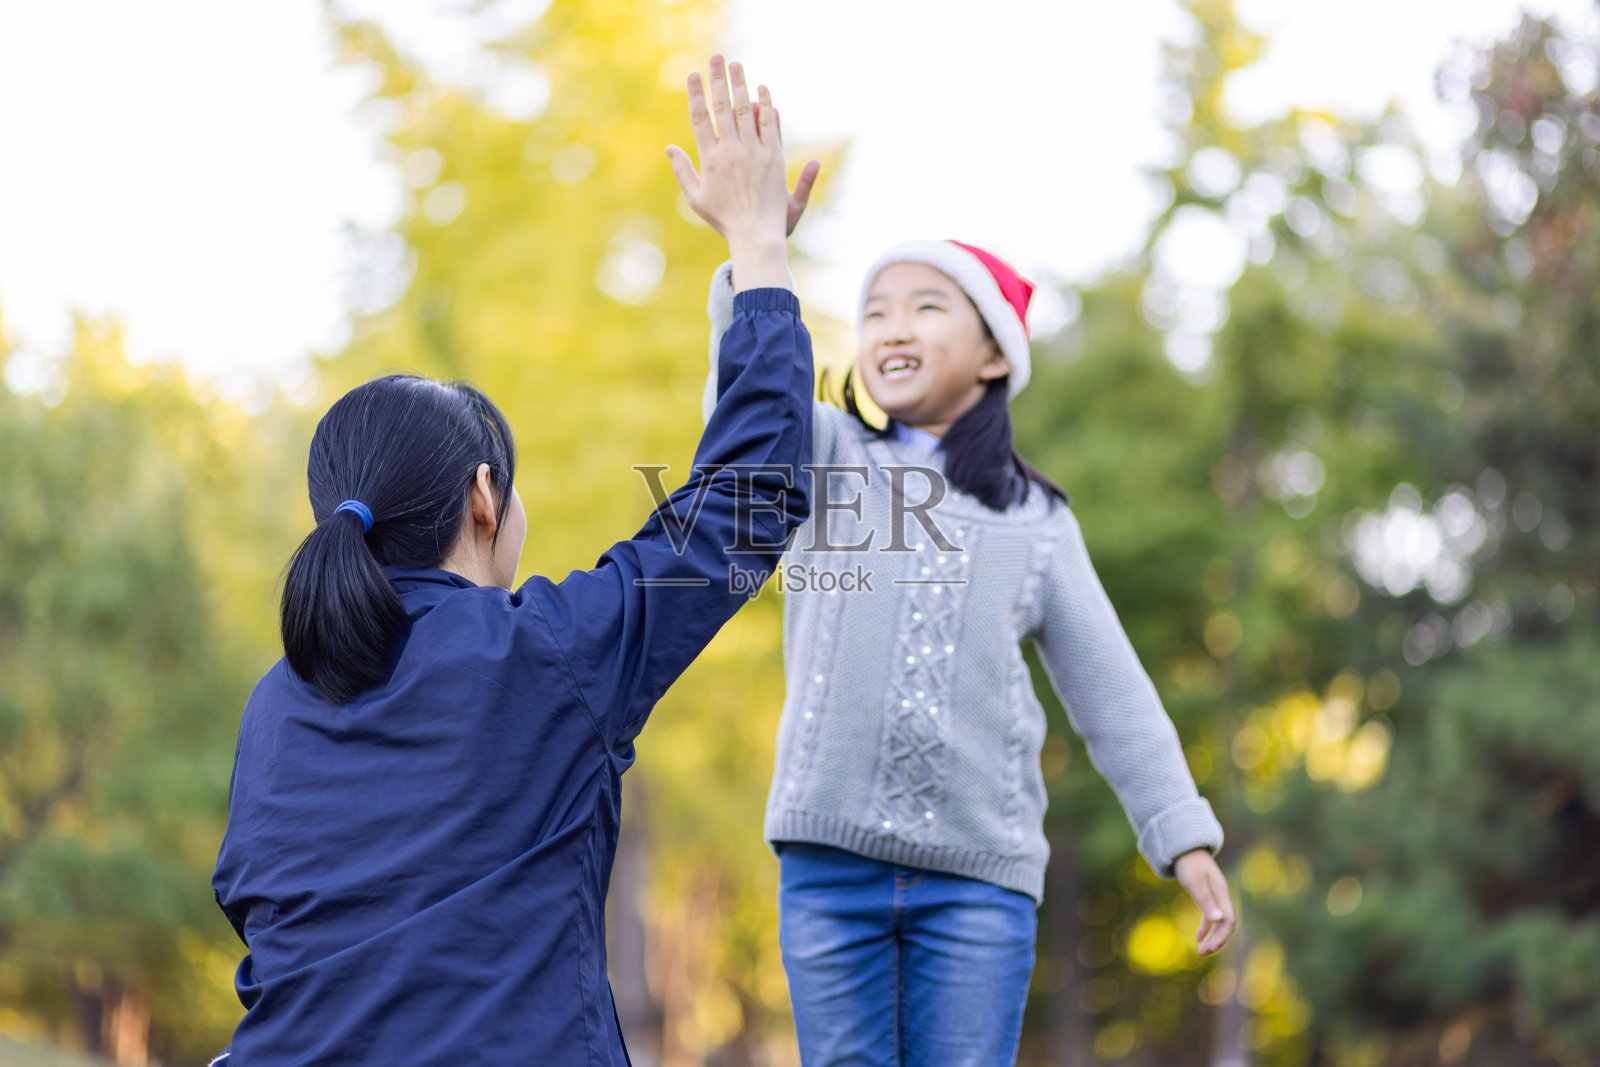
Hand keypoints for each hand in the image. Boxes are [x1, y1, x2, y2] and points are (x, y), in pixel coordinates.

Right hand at [665, 56, 819, 288]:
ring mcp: (754, 152)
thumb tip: (669, 148)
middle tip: (717, 58)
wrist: (755, 234)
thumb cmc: (724, 219)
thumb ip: (683, 171)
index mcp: (710, 159)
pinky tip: (762, 89)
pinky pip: (769, 125)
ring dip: (740, 85)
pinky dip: (766, 105)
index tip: (693, 74)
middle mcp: (731, 151)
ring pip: (746, 111)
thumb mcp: (696, 198)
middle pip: (722, 108)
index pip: (700, 119)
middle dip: (718, 80)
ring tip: (736, 65)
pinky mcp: (773, 157)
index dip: (696, 94)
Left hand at [1174, 848, 1235, 955]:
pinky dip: (1206, 927)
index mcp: (1222, 893)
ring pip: (1220, 922)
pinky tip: (1198, 937)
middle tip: (1202, 953)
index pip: (1229, 921)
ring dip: (1212, 936)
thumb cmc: (1188, 863)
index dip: (1221, 937)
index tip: (1207, 948)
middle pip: (1227, 924)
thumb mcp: (1194, 882)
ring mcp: (1216, 896)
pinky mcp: (1207, 895)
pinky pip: (1211, 916)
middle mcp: (1222, 896)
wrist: (1184, 847)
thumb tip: (1218, 920)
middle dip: (1217, 940)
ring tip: (1201, 951)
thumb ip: (1206, 901)